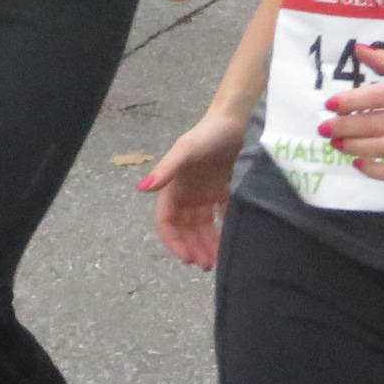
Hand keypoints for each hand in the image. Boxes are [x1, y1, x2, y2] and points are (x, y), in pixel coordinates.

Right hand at [139, 108, 249, 269]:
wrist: (242, 119)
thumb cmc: (210, 132)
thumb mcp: (186, 149)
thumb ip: (166, 169)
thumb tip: (142, 189)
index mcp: (174, 187)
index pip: (167, 221)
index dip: (173, 241)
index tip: (186, 258)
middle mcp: (188, 194)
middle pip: (186, 230)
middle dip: (193, 248)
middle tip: (206, 264)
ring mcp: (206, 195)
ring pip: (204, 229)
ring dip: (207, 245)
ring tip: (217, 261)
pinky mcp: (225, 194)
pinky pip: (222, 220)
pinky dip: (225, 234)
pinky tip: (233, 245)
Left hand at [322, 44, 383, 180]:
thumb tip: (359, 50)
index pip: (381, 95)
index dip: (352, 101)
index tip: (330, 104)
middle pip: (379, 124)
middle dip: (347, 127)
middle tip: (325, 128)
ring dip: (356, 147)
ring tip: (337, 143)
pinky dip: (377, 171)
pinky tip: (360, 164)